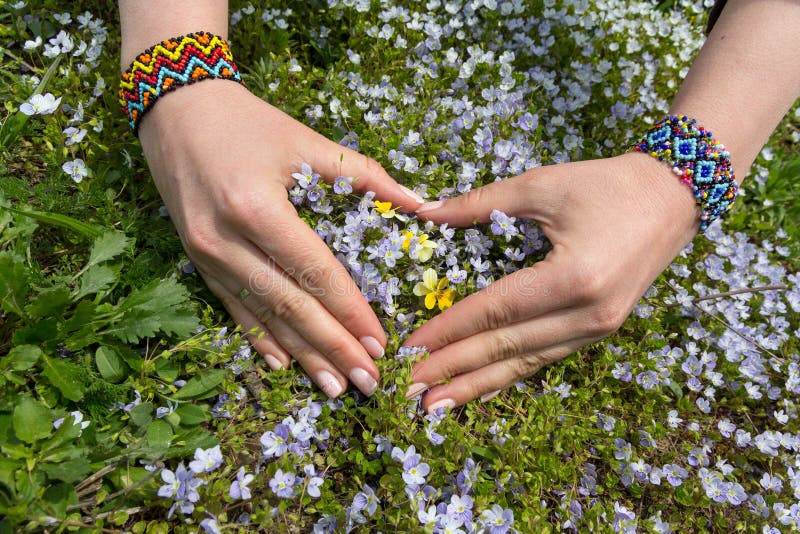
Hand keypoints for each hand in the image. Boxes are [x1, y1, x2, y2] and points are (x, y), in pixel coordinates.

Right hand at [137, 80, 423, 397]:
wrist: (174, 110)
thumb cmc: (246, 122)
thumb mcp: (304, 140)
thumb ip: (363, 174)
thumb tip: (420, 203)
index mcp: (257, 208)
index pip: (315, 272)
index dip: (350, 312)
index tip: (380, 344)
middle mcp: (226, 240)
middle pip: (290, 305)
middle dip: (333, 348)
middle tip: (368, 382)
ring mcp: (207, 255)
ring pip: (262, 316)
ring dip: (301, 356)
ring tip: (335, 388)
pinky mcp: (197, 260)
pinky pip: (232, 307)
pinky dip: (260, 339)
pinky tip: (284, 365)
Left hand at [403, 152, 700, 411]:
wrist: (674, 196)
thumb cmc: (607, 184)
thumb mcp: (541, 185)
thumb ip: (479, 203)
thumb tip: (424, 212)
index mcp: (572, 277)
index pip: (495, 311)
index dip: (449, 330)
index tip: (410, 348)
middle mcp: (588, 314)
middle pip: (507, 347)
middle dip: (454, 370)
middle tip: (410, 390)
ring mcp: (598, 328)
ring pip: (526, 363)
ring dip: (478, 385)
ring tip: (436, 404)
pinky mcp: (601, 329)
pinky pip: (546, 358)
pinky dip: (510, 376)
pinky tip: (482, 390)